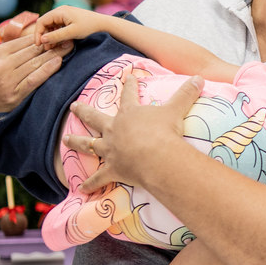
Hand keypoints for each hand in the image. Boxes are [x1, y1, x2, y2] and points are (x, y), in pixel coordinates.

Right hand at [0, 34, 71, 130]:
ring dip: (54, 55)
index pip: (25, 42)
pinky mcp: (13, 96)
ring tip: (69, 48)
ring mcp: (7, 81)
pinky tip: (58, 63)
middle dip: (53, 44)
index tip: (59, 34)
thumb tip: (33, 41)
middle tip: (70, 39)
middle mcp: (2, 65)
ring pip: (35, 63)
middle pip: (33, 51)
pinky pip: (33, 80)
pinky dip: (46, 71)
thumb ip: (8, 52)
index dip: (44, 37)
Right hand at [34, 5, 103, 47]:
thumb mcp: (72, 33)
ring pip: (51, 26)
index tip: (38, 45)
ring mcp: (65, 16)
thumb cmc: (89, 27)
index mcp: (60, 11)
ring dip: (50, 37)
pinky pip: (58, 28)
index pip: (41, 21)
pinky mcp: (69, 20)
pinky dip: (56, 35)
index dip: (38, 33)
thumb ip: (56, 36)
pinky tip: (59, 43)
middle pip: (45, 24)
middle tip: (46, 48)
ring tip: (52, 47)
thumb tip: (42, 40)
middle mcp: (60, 11)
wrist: (104, 25)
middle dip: (44, 36)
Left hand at [65, 73, 204, 191]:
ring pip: (88, 144)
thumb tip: (200, 77)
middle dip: (84, 111)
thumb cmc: (165, 132)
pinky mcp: (113, 169)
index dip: (129, 85)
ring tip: (65, 139)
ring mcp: (111, 149)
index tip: (127, 76)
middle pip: (95, 117)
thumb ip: (186, 93)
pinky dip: (90, 184)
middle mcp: (115, 129)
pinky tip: (80, 188)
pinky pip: (98, 178)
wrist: (156, 156)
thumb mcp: (177, 109)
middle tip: (73, 106)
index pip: (129, 95)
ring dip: (76, 142)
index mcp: (130, 114)